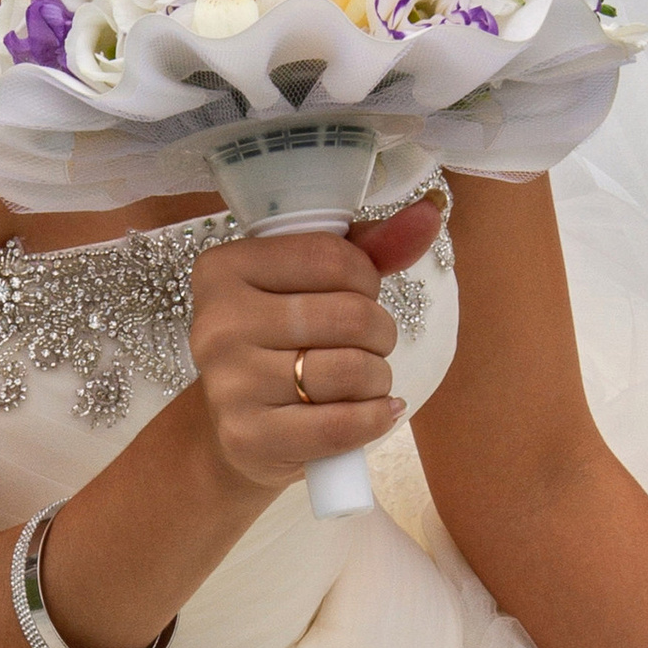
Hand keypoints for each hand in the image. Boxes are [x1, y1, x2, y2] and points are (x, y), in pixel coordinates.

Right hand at [186, 197, 440, 496]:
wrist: (244, 428)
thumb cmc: (285, 344)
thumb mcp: (317, 285)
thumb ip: (371, 246)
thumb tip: (429, 211)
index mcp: (224, 269)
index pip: (329, 257)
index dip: (366, 278)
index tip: (358, 294)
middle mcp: (217, 324)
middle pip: (348, 315)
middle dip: (380, 331)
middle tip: (369, 343)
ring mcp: (229, 384)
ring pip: (350, 370)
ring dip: (379, 377)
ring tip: (366, 381)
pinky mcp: (248, 436)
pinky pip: (340, 425)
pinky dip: (375, 418)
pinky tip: (376, 412)